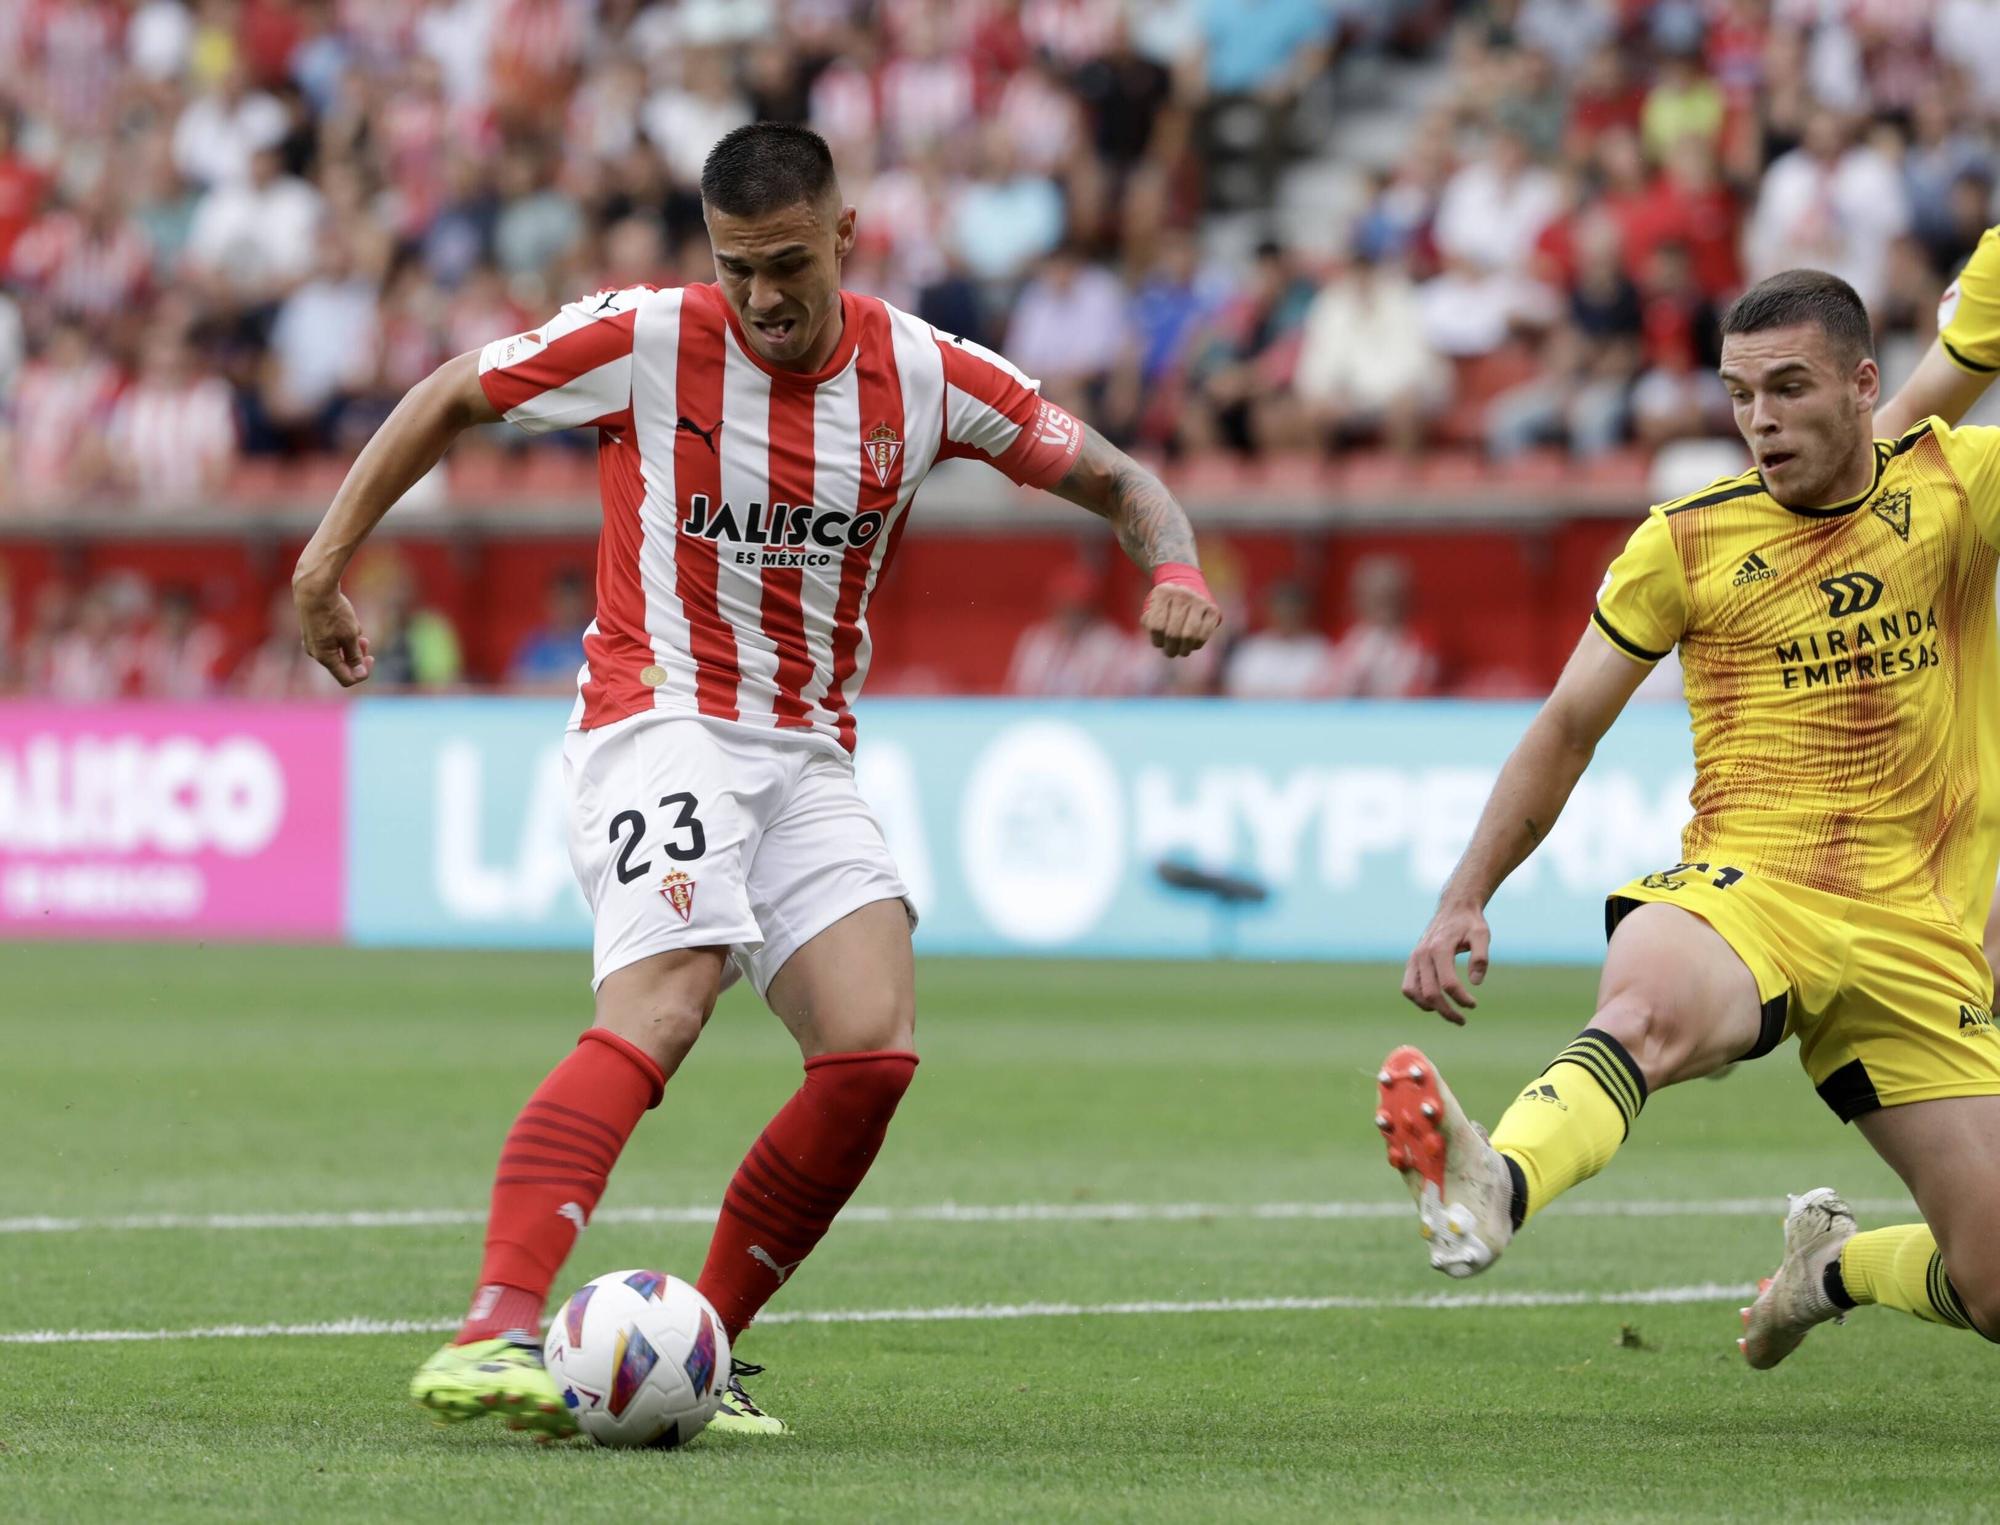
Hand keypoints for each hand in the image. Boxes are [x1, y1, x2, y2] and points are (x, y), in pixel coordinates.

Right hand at [294, 579, 373, 686]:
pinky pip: (330, 641)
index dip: (362, 673)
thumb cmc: (333, 613)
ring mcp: (311, 643)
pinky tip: (346, 621)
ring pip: (337, 652)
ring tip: (355, 627)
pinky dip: (341, 636)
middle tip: (364, 640)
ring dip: (350, 644)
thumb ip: (355, 656)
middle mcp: (315, 653)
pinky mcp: (311, 632)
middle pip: (342, 665)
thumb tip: (360, 674)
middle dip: (357, 656)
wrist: (314, 589)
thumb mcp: (350, 635)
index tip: (371, 657)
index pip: (347, 679)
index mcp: (325, 658)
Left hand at [1140, 583, 1221, 658]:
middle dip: (1170, 648)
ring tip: (1181, 651)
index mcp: (1163, 592)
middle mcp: (1182, 594)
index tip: (1159, 644)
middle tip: (1170, 652)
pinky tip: (1193, 645)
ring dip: (1184, 649)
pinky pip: (1204, 635)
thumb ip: (1149, 621)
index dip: (1156, 640)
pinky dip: (1197, 644)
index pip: (1156, 626)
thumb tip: (1155, 635)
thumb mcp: (1153, 607)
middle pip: (1173, 633)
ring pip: (1189, 636)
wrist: (1190, 586)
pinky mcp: (1213, 610)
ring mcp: (1199, 601)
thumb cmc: (1167, 604)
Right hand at [1400, 901, 1490, 1025]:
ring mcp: (1414, 958)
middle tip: (1462, 1020)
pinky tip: (1435, 1003)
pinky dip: (1418, 999)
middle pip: (1430, 993)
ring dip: (1430, 1008)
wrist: (1453, 908)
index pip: (1448, 983)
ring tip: (1448, 1013)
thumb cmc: (1469, 923)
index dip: (1461, 999)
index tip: (1473, 1005)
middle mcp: (1422, 954)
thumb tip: (1476, 983)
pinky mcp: (1412, 961)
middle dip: (1446, 1011)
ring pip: (1414, 992)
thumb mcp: (1482, 935)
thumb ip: (1481, 958)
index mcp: (1440, 948)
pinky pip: (1408, 987)